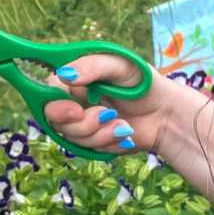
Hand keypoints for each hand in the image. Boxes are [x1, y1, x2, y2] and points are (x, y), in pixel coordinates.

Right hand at [43, 54, 176, 154]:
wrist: (166, 114)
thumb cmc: (143, 82)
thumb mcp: (120, 65)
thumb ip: (91, 66)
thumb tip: (64, 74)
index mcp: (72, 77)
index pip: (47, 91)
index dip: (55, 104)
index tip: (75, 110)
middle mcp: (71, 100)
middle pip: (55, 119)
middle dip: (82, 123)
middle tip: (106, 115)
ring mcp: (80, 122)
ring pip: (72, 137)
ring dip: (100, 133)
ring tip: (122, 124)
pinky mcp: (91, 142)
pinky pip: (88, 150)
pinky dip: (108, 143)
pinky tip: (123, 133)